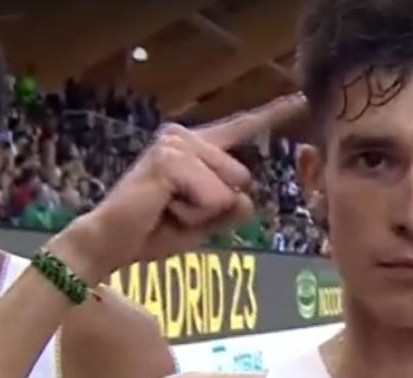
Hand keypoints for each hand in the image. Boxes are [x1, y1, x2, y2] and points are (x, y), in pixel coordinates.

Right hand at [50, 94, 307, 281]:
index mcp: (196, 145)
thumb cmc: (154, 230)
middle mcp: (185, 136)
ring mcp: (176, 144)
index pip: (241, 128)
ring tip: (168, 208)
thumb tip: (246, 199)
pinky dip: (194, 215)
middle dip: (217, 207)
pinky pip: (213, 198)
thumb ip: (231, 208)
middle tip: (176, 210)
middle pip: (242, 177)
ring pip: (229, 189)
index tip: (302, 100)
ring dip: (203, 212)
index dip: (274, 115)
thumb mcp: (205, 221)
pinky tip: (164, 208)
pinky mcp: (170, 159)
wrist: (110, 243)